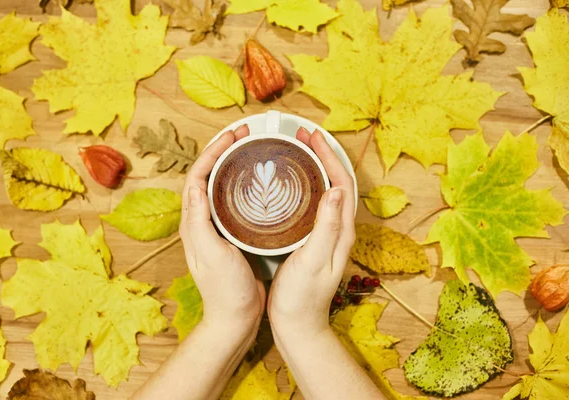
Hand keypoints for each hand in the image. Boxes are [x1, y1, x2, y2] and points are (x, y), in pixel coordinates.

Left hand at [180, 125, 265, 332]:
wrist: (236, 318)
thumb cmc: (225, 290)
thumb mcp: (212, 255)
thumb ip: (199, 222)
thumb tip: (194, 186)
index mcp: (194, 223)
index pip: (198, 177)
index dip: (212, 153)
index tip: (232, 136)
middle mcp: (202, 222)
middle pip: (209, 176)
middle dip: (223, 152)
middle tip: (244, 135)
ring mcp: (218, 228)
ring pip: (222, 187)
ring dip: (234, 165)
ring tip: (253, 149)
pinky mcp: (233, 235)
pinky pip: (236, 202)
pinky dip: (245, 185)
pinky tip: (262, 183)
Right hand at [268, 127, 355, 338]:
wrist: (298, 326)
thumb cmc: (302, 298)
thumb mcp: (313, 261)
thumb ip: (326, 227)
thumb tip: (338, 189)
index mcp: (340, 231)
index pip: (342, 181)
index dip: (328, 155)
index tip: (310, 136)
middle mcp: (337, 229)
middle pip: (336, 181)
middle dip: (322, 154)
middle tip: (301, 136)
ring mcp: (325, 235)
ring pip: (325, 190)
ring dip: (314, 167)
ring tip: (295, 150)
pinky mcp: (312, 240)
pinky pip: (312, 203)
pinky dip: (304, 185)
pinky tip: (287, 184)